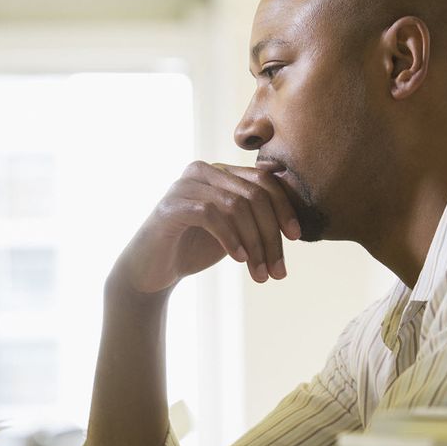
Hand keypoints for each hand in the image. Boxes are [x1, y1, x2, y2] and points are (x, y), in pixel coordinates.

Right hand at [113, 161, 301, 293]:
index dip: (284, 208)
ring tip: (260, 274)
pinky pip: (211, 214)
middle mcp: (203, 171)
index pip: (264, 181)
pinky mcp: (171, 206)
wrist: (151, 271)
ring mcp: (184, 185)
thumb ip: (256, 217)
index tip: (295, 238)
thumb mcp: (233, 231)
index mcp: (221, 172)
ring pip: (236, 206)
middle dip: (271, 236)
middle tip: (278, 271)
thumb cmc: (193, 249)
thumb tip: (296, 218)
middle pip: (254, 195)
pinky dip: (230, 238)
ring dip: (255, 245)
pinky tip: (239, 260)